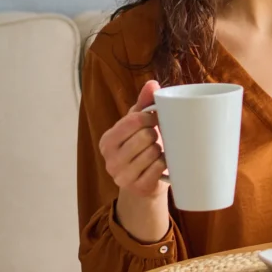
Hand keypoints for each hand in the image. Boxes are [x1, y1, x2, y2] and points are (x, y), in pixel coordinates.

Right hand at [99, 80, 168, 198]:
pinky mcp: (137, 188)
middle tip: (155, 140)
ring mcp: (122, 176)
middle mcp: (110, 159)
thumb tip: (152, 83)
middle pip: (145, 136)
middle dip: (155, 136)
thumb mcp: (138, 125)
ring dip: (161, 151)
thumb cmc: (142, 148)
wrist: (144, 184)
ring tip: (157, 153)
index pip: (133, 120)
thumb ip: (144, 103)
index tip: (155, 120)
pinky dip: (164, 165)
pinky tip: (161, 165)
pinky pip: (158, 169)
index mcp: (107, 140)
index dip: (150, 117)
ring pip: (153, 153)